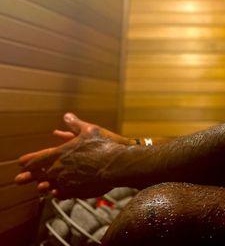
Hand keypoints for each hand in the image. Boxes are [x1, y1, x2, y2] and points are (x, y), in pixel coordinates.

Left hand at [14, 113, 128, 198]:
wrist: (119, 164)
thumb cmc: (105, 145)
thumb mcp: (90, 130)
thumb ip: (75, 124)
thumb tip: (67, 116)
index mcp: (62, 153)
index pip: (38, 159)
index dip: (29, 161)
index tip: (22, 162)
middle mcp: (61, 170)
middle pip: (40, 175)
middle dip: (29, 176)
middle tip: (19, 179)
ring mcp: (69, 182)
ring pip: (50, 186)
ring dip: (44, 185)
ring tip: (40, 186)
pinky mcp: (78, 191)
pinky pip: (63, 194)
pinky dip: (58, 192)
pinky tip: (57, 192)